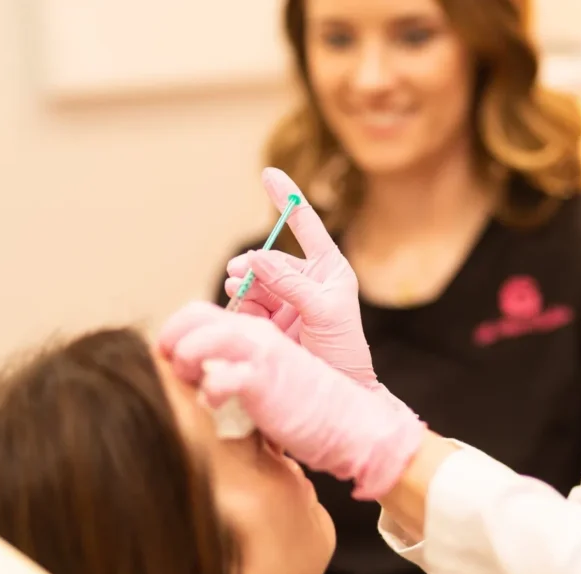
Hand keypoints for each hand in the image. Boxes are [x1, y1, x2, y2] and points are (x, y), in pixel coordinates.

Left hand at [158, 301, 424, 499]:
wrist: (351, 423)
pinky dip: (207, 391)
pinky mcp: (263, 378)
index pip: (199, 312)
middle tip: (170, 369)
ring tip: (189, 384)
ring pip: (197, 340)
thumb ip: (240, 366)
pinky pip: (217, 376)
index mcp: (255, 329)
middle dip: (171, 340)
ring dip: (182, 361)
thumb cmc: (307, 406)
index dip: (176, 332)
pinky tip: (214, 404)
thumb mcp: (267, 375)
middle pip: (192, 316)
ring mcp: (260, 352)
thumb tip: (202, 378)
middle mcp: (255, 333)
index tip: (169, 360)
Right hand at [224, 168, 377, 388]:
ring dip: (243, 285)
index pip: (306, 226)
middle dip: (252, 264)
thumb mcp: (323, 312)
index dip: (287, 199)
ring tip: (236, 291)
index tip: (268, 173)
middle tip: (238, 274)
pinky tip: (239, 312)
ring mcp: (286, 303)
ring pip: (255, 283)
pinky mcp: (270, 325)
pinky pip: (247, 307)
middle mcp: (307, 283)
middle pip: (270, 259)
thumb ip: (290, 283)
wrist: (337, 394)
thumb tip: (257, 257)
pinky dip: (239, 307)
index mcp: (329, 270)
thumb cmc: (344, 352)